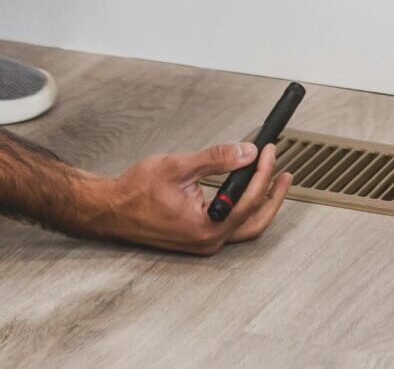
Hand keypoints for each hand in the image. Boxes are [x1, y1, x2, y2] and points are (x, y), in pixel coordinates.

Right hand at [93, 141, 293, 254]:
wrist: (110, 209)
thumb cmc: (135, 192)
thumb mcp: (178, 167)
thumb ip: (216, 158)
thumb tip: (246, 152)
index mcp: (206, 227)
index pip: (248, 199)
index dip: (262, 171)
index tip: (267, 151)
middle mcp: (208, 241)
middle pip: (256, 220)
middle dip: (274, 194)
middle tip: (283, 170)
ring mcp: (204, 242)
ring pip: (246, 226)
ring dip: (262, 202)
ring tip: (272, 179)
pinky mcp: (199, 238)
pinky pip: (231, 226)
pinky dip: (244, 207)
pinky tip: (246, 189)